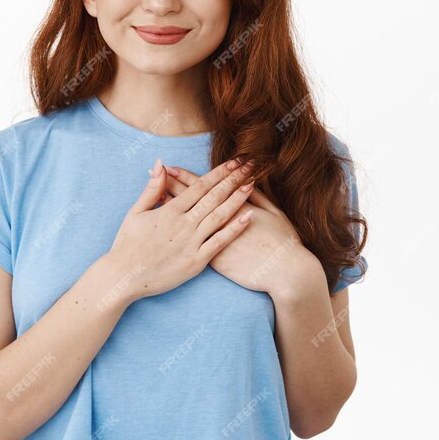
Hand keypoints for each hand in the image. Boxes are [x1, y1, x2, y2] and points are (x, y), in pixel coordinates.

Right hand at [102, 157, 257, 302]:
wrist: (124, 277)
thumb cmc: (127, 244)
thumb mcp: (136, 212)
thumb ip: (152, 188)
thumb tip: (161, 163)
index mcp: (169, 211)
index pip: (199, 186)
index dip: (219, 173)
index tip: (234, 162)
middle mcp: (183, 224)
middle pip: (214, 197)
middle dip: (233, 180)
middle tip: (250, 166)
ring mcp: (191, 243)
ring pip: (219, 216)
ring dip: (237, 199)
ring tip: (252, 184)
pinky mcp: (196, 262)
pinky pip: (219, 242)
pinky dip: (235, 229)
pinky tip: (249, 217)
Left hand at [160, 164, 319, 295]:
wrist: (285, 271)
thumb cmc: (282, 240)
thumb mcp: (272, 211)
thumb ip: (256, 195)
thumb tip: (246, 179)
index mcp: (231, 206)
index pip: (202, 187)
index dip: (184, 177)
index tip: (168, 168)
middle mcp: (218, 222)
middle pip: (188, 201)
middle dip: (169, 187)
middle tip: (153, 175)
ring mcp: (213, 242)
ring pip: (184, 222)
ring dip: (168, 208)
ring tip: (153, 197)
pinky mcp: (212, 260)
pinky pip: (188, 244)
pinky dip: (175, 234)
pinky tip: (163, 227)